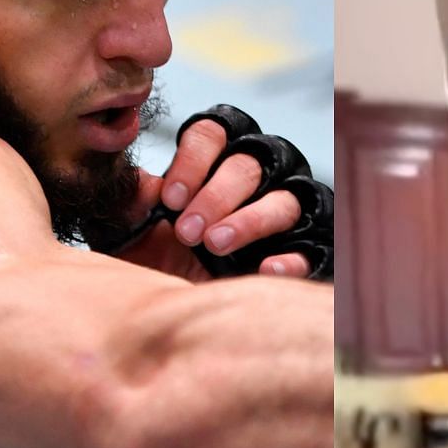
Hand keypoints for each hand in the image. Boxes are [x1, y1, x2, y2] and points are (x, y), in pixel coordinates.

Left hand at [113, 114, 311, 280]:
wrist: (184, 313)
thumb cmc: (162, 257)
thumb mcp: (138, 229)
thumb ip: (137, 201)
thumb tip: (137, 182)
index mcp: (214, 159)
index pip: (212, 134)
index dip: (192, 161)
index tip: (171, 199)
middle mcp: (258, 176)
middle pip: (247, 166)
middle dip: (216, 196)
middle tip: (187, 231)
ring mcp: (287, 212)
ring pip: (283, 201)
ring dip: (249, 221)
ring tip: (216, 245)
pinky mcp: (308, 249)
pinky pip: (310, 248)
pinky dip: (290, 258)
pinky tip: (265, 269)